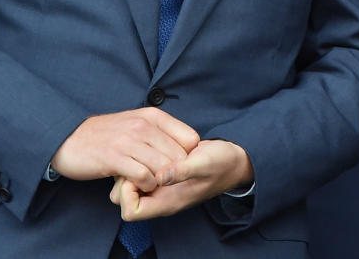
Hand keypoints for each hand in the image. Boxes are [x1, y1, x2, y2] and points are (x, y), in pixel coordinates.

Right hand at [50, 108, 199, 191]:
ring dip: (160, 181)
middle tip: (164, 181)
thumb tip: (186, 148)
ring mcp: (129, 141)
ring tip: (150, 184)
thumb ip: (160, 132)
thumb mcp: (137, 124)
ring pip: (163, 168)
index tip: (176, 166)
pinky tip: (138, 185)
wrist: (69, 139)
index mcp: (153, 116)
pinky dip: (145, 185)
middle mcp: (144, 125)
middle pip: (179, 156)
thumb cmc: (107, 135)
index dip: (188, 156)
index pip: (190, 139)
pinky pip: (143, 176)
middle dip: (175, 173)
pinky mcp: (115, 158)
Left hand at [110, 139, 253, 220]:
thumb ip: (182, 171)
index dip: (127, 193)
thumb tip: (159, 176)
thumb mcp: (204, 164)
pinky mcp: (163, 176)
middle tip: (135, 160)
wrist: (235, 160)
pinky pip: (140, 174)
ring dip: (131, 169)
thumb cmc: (222, 164)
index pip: (130, 211)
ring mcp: (162, 188)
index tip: (138, 173)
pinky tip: (149, 148)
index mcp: (169, 202)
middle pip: (123, 200)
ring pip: (129, 186)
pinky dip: (139, 162)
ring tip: (142, 152)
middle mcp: (161, 198)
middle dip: (123, 179)